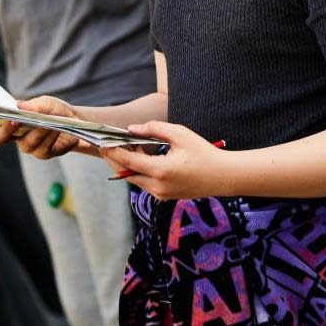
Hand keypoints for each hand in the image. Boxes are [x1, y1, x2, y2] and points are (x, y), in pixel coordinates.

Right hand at [0, 96, 86, 158]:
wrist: (75, 120)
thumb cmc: (54, 111)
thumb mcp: (46, 103)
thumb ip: (34, 105)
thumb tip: (19, 105)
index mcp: (11, 125)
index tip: (9, 118)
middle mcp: (17, 138)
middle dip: (5, 132)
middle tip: (17, 122)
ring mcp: (30, 148)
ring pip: (27, 143)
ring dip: (38, 131)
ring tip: (48, 122)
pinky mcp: (45, 154)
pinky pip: (44, 148)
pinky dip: (50, 136)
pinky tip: (57, 128)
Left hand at [102, 121, 231, 199]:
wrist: (224, 176)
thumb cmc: (204, 152)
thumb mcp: (180, 134)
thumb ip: (154, 129)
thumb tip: (132, 129)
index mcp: (160, 171)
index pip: (127, 161)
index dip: (112, 150)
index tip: (101, 141)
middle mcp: (157, 187)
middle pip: (126, 173)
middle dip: (113, 159)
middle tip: (104, 145)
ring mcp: (161, 194)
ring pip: (134, 179)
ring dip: (126, 164)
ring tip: (123, 146)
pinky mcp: (165, 196)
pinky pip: (144, 183)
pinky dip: (137, 170)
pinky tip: (139, 155)